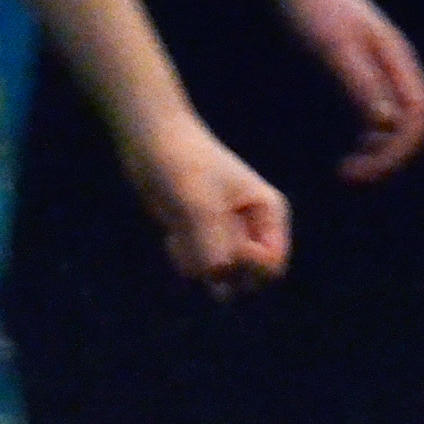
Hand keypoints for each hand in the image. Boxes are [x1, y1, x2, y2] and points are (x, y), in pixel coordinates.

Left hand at [123, 109, 289, 297]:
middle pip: (250, 278)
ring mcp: (228, 236)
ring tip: (182, 234)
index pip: (273, 265)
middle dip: (221, 270)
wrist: (150, 143)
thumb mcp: (199, 203)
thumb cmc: (182, 162)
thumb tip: (218, 280)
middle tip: (198, 245)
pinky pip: (199, 270)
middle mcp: (254, 228)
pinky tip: (172, 235)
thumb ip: (213, 244)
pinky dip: (184, 258)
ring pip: (221, 277)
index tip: (225, 248)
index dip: (249, 266)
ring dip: (197, 264)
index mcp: (270, 212)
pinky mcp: (202, 241)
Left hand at [273, 0, 423, 179]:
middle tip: (353, 178)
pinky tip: (351, 154)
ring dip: (382, 153)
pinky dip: (372, 141)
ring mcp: (384, 72)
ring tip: (348, 173)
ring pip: (400, 125)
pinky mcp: (365, 75)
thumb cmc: (312, 9)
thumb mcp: (333, 49)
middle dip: (391, 157)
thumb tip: (387, 126)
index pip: (419, 117)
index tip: (363, 170)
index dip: (399, 150)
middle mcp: (398, 68)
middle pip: (415, 126)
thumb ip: (362, 85)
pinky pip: (382, 118)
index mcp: (396, 60)